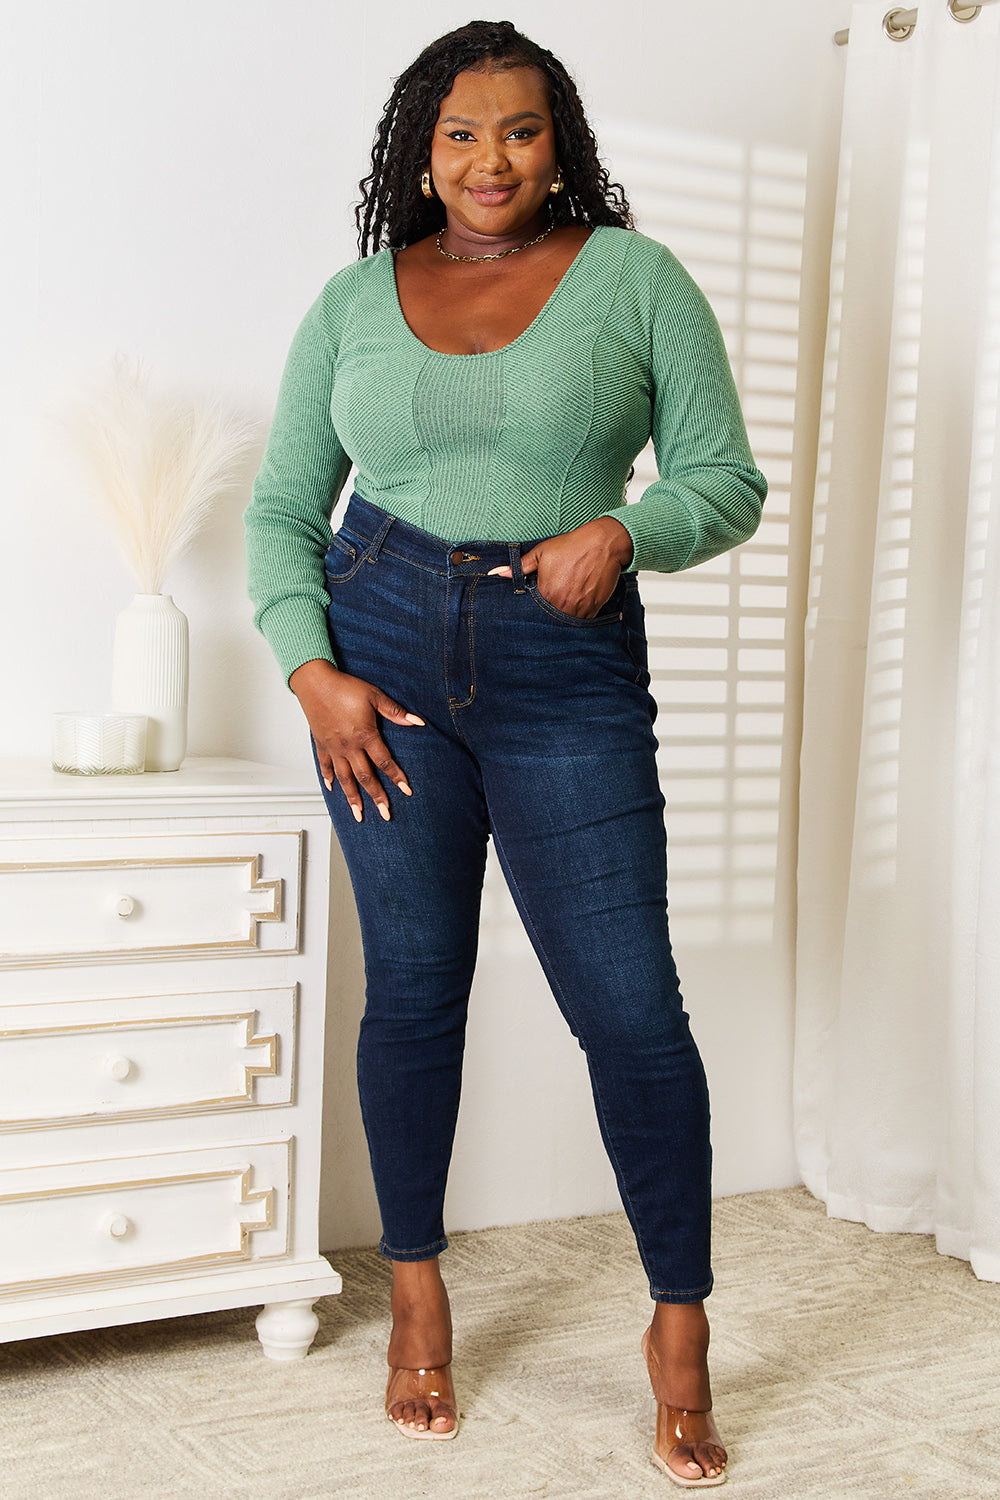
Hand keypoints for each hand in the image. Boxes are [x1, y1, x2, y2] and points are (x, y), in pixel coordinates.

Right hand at [289, 659, 423, 821]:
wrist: (315, 682)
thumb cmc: (344, 687)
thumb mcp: (375, 696)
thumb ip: (396, 712)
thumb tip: (417, 722)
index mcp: (364, 735)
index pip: (384, 762)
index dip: (396, 777)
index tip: (406, 791)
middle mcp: (349, 747)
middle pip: (365, 777)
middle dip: (377, 797)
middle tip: (386, 813)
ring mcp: (333, 748)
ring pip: (345, 778)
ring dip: (352, 798)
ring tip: (359, 814)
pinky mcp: (321, 744)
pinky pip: (325, 766)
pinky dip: (329, 778)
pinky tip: (333, 789)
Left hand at [489, 516, 633, 617]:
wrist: (603, 544)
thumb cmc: (572, 546)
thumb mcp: (542, 552)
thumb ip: (520, 566)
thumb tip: (497, 572)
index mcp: (545, 592)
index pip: (534, 608)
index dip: (537, 603)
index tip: (542, 596)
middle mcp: (561, 603)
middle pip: (550, 616)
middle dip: (551, 610)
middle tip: (558, 595)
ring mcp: (578, 608)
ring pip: (566, 620)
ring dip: (565, 613)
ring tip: (569, 597)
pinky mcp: (593, 609)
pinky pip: (582, 620)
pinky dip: (579, 614)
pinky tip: (580, 600)